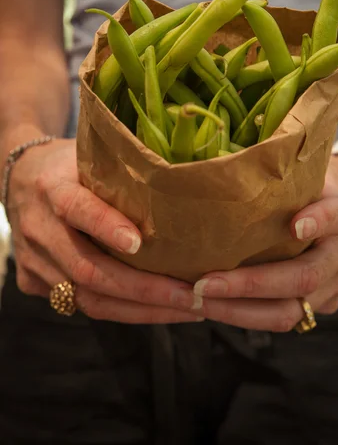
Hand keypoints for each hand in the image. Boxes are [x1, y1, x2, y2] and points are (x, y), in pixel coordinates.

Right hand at [7, 138, 201, 323]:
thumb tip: (180, 186)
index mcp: (51, 188)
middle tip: (190, 295)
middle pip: (87, 269)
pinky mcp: (33, 282)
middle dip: (143, 288)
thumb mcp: (88, 156)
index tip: (139, 242)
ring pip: (88, 299)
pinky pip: (82, 305)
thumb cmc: (66, 165)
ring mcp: (33, 261)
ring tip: (187, 309)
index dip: (105, 226)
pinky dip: (125, 311)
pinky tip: (161, 309)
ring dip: (142, 309)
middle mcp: (38, 228)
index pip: (76, 208)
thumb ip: (120, 172)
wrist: (18, 178)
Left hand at [191, 153, 337, 330]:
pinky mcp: (314, 307)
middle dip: (250, 285)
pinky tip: (205, 306)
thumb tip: (220, 173)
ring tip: (196, 301)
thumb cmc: (301, 187)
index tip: (295, 226)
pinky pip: (276, 319)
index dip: (318, 222)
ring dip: (237, 311)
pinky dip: (238, 316)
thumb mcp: (295, 172)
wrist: (331, 209)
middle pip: (303, 278)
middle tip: (204, 283)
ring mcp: (331, 287)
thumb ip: (276, 175)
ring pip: (288, 313)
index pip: (335, 216)